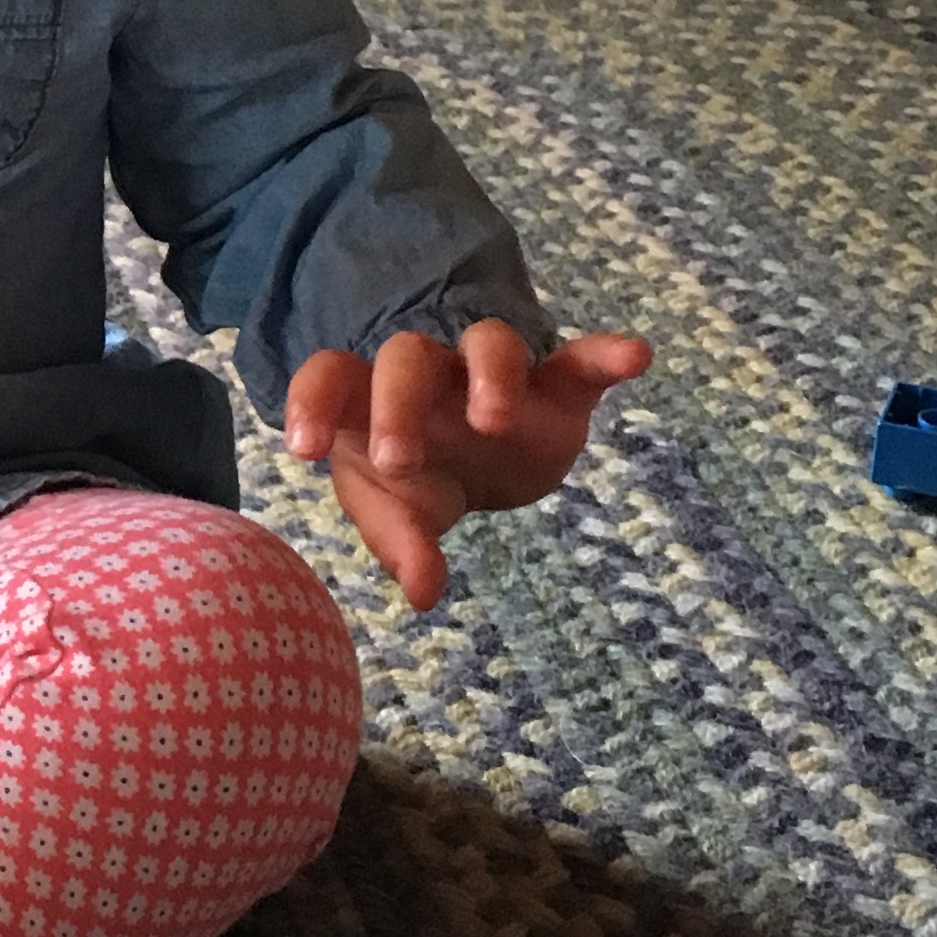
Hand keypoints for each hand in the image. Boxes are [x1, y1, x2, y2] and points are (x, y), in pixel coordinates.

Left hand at [283, 322, 651, 612]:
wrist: (477, 460)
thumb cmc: (416, 478)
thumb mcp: (397, 510)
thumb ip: (400, 542)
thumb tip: (422, 593)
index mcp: (371, 397)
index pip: (330, 375)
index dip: (311, 401)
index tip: (303, 448)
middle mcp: (430, 373)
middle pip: (406, 357)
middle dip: (398, 402)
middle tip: (400, 459)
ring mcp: (493, 374)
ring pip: (489, 343)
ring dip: (491, 372)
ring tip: (495, 419)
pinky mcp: (557, 385)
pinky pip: (579, 360)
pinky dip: (605, 355)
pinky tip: (633, 356)